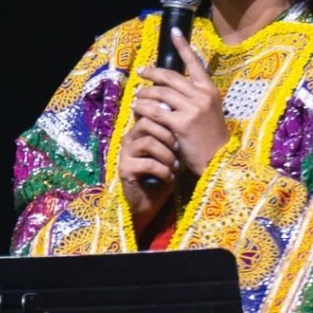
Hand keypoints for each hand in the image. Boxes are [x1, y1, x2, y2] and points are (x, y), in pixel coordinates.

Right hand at [118, 112, 177, 235]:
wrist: (151, 201)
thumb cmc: (165, 173)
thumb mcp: (172, 152)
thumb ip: (174, 134)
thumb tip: (188, 116)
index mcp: (139, 131)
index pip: (151, 112)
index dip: (169, 121)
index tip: (183, 135)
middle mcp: (129, 139)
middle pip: (147, 122)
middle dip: (168, 136)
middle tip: (179, 149)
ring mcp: (125, 153)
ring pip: (148, 142)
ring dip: (167, 155)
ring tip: (176, 166)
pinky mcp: (125, 169)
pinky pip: (147, 163)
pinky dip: (163, 171)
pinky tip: (169, 177)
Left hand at [133, 27, 228, 177]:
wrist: (218, 160)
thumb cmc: (211, 139)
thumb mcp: (209, 112)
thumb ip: (193, 99)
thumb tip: (169, 90)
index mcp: (210, 90)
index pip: (195, 63)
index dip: (183, 46)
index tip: (174, 32)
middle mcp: (202, 96)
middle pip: (171, 77)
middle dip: (153, 73)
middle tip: (142, 72)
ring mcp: (192, 109)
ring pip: (161, 93)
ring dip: (146, 93)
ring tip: (138, 95)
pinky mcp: (181, 123)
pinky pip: (156, 111)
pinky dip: (144, 108)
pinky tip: (138, 108)